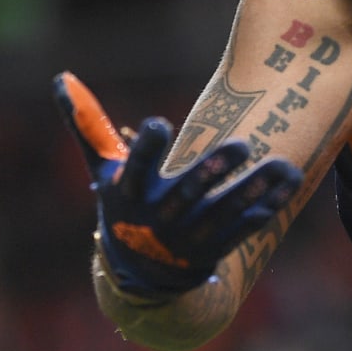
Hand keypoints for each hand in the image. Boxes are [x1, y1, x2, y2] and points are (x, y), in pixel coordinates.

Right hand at [54, 72, 303, 298]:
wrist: (140, 274)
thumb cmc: (124, 206)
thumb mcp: (104, 170)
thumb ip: (89, 125)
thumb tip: (61, 76)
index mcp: (128, 193)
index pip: (134, 169)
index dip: (146, 148)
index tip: (158, 122)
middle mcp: (158, 217)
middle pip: (187, 193)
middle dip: (213, 170)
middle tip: (241, 143)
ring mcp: (187, 237)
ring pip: (224, 212)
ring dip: (254, 188)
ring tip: (283, 163)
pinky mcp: (213, 250)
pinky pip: (244, 229)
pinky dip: (268, 206)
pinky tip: (290, 181)